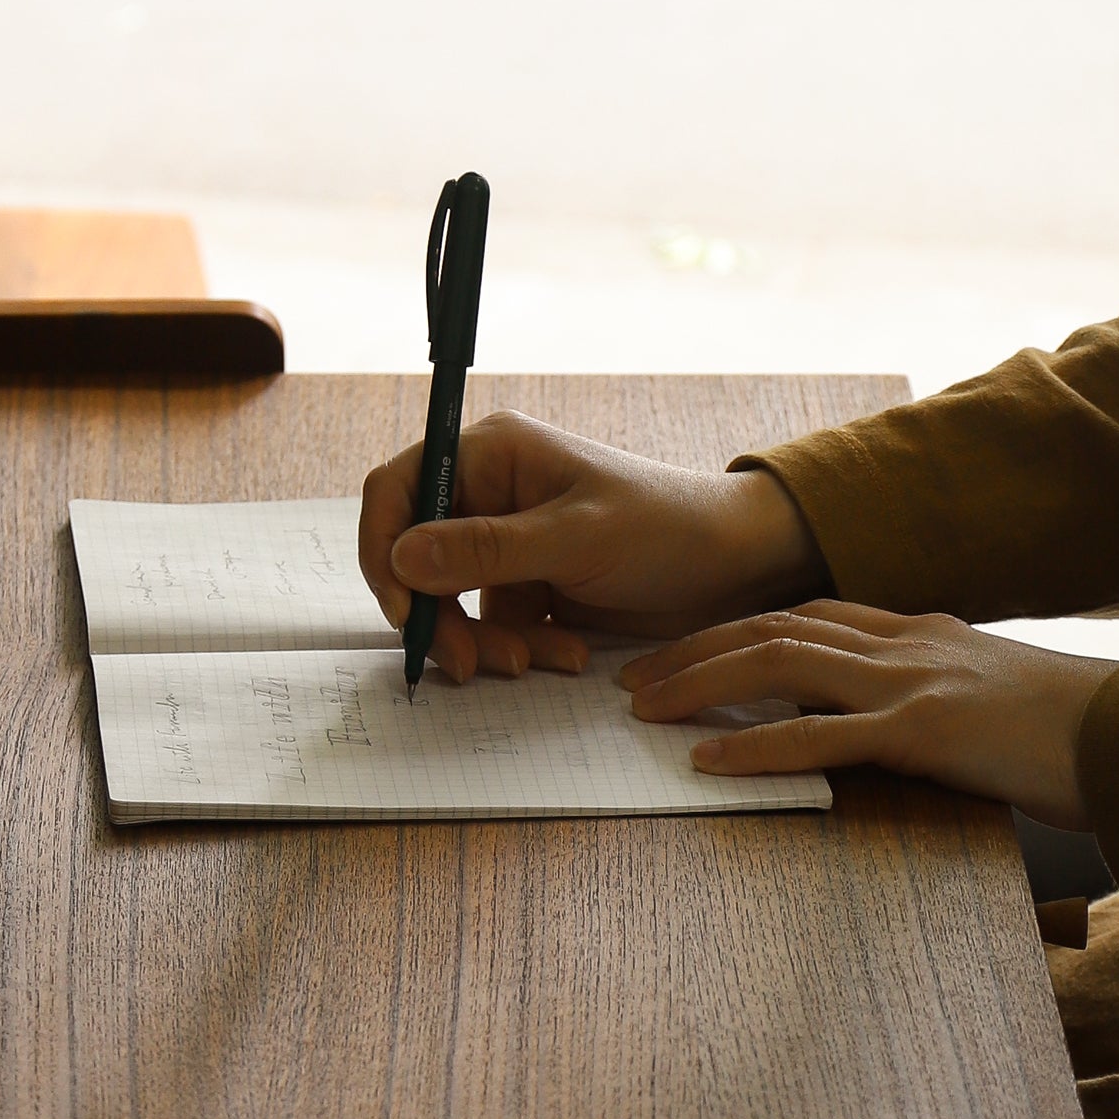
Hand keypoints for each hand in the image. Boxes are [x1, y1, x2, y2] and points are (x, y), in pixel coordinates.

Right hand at [358, 412, 827, 684]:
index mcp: (492, 454)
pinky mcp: (526, 589)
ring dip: (482, 642)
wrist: (733, 569)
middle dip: (438, 616)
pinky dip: (516, 650)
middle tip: (467, 664)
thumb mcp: (578, 538)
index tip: (405, 612)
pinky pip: (490, 628)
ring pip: (450, 604)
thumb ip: (487, 549)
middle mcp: (488, 494)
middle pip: (415, 559)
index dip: (385, 551)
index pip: (398, 491)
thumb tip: (402, 557)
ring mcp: (506, 545)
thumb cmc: (668, 528)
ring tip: (533, 663)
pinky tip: (567, 654)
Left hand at [622, 603, 1107, 828]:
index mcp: (921, 632)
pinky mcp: (927, 733)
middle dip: (695, 648)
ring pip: (782, 667)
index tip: (679, 649)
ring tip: (643, 708)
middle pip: (775, 628)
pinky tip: (705, 763)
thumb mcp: (994, 698)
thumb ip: (938, 699)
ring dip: (702, 684)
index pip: (806, 613)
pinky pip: (822, 739)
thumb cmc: (1074, 732)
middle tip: (632, 676)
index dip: (733, 628)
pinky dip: (756, 750)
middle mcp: (908, 643)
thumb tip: (898, 724)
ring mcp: (915, 682)